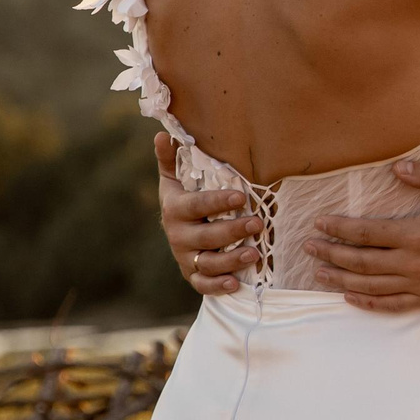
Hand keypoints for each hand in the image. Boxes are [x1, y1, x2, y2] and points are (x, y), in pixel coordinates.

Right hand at [154, 132, 256, 296]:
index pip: (197, 205)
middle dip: (232, 231)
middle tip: (258, 223)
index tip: (241, 196)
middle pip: (206, 236)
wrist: (180, 230)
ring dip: (232, 260)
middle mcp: (178, 235)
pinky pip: (204, 285)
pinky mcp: (193, 275)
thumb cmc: (186, 198)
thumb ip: (171, 158)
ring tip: (255, 253)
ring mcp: (185, 258)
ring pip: (208, 263)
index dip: (217, 202)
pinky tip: (237, 283)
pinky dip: (219, 286)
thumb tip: (162, 134)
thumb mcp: (176, 178)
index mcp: (175, 209)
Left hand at [298, 159, 419, 310]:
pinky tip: (350, 298)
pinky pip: (392, 304)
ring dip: (341, 280)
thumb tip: (394, 167)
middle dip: (331, 254)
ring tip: (318, 272)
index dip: (339, 229)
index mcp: (417, 234)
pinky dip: (368, 303)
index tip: (319, 223)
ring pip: (371, 285)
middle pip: (361, 262)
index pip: (366, 233)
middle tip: (308, 247)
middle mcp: (415, 263)